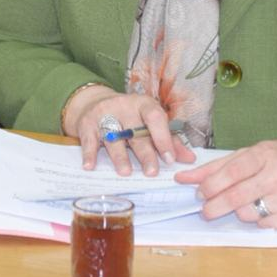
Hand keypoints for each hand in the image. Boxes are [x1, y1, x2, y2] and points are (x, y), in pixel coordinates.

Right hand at [63, 86, 193, 176]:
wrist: (95, 103)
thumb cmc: (130, 117)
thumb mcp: (149, 123)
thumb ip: (169, 140)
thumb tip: (189, 159)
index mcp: (144, 104)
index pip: (156, 118)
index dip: (163, 138)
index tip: (170, 159)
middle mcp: (125, 107)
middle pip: (136, 132)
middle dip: (145, 153)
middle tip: (151, 172)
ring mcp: (105, 114)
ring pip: (113, 137)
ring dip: (119, 156)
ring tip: (125, 172)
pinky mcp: (87, 123)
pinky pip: (88, 140)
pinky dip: (89, 154)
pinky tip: (90, 166)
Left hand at [174, 137, 276, 229]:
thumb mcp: (251, 153)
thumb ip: (217, 166)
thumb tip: (183, 178)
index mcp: (266, 154)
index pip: (232, 172)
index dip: (211, 185)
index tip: (199, 194)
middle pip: (238, 196)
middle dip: (215, 206)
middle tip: (206, 211)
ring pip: (250, 214)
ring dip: (240, 212)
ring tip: (246, 202)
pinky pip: (267, 225)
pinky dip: (261, 221)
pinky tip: (266, 208)